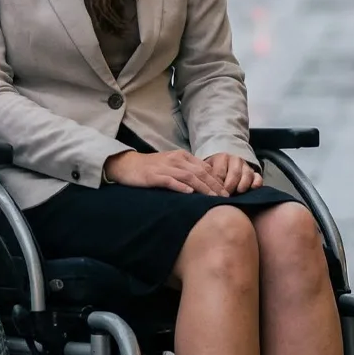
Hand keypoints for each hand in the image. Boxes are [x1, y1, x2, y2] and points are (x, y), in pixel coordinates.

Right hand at [104, 148, 227, 194]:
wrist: (127, 165)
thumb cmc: (151, 167)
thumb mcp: (172, 164)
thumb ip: (188, 169)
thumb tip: (206, 180)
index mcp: (182, 156)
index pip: (205, 168)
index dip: (217, 180)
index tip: (227, 191)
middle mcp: (176, 160)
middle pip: (200, 172)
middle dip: (214, 185)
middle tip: (225, 197)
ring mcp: (165, 167)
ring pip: (189, 177)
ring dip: (203, 188)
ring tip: (213, 198)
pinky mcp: (154, 176)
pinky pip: (170, 181)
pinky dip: (181, 187)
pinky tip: (189, 193)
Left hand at [202, 152, 262, 195]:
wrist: (224, 164)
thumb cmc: (211, 171)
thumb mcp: (205, 170)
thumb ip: (201, 177)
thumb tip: (193, 189)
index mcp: (221, 158)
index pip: (219, 173)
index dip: (216, 186)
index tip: (213, 195)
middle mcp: (234, 159)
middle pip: (234, 174)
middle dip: (229, 186)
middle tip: (225, 197)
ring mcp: (245, 165)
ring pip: (247, 174)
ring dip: (242, 185)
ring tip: (237, 193)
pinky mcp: (254, 172)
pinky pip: (258, 176)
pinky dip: (256, 183)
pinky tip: (252, 189)